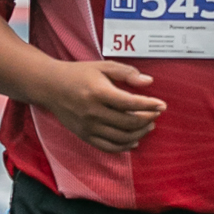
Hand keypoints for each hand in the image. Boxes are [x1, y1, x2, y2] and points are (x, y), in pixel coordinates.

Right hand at [38, 58, 165, 152]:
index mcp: (99, 93)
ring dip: (140, 134)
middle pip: (129, 123)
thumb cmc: (78, 74)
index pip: (131, 103)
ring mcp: (88, 127)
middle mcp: (93, 112)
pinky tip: (134, 141)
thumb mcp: (102, 66)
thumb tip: (149, 82)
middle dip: (147, 120)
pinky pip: (109, 147)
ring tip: (148, 126)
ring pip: (122, 138)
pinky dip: (124, 147)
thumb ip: (126, 73)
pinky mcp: (85, 136)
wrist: (50, 86)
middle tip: (156, 114)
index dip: (150, 105)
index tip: (162, 105)